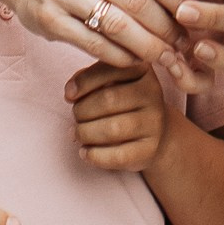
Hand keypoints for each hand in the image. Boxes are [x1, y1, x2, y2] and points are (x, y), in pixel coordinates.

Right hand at [0, 0, 206, 91]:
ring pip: (116, 25)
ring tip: (166, 57)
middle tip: (185, 45)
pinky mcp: (48, 19)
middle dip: (166, 27)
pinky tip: (136, 60)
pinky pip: (93, 43)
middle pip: (136, 1)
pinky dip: (120, 55)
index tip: (194, 16)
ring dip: (147, 46)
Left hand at [65, 56, 170, 174]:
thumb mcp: (110, 81)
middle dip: (82, 110)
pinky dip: (94, 155)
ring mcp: (155, 122)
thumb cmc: (122, 101)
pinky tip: (85, 152)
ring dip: (85, 133)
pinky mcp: (150, 149)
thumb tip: (70, 91)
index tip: (68, 94)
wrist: (154, 130)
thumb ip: (89, 78)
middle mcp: (152, 93)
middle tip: (76, 116)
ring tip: (77, 134)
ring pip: (113, 129)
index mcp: (141, 69)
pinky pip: (118, 156)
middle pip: (109, 100)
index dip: (84, 82)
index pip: (110, 70)